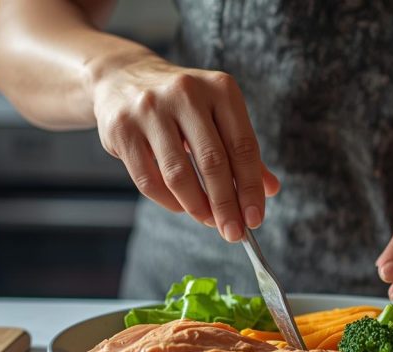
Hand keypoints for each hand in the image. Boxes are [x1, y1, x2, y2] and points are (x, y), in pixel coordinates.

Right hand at [90, 55, 279, 241]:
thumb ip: (243, 150)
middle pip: (213, 162)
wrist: (122, 77)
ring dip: (198, 207)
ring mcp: (150, 109)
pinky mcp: (121, 129)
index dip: (250, 188)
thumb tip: (270, 189)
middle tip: (234, 232)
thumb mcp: (218, 114)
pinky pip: (148, 179)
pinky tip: (182, 208)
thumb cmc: (182, 104)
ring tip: (209, 222)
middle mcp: (186, 93)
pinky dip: (169, 201)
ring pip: (178, 174)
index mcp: (220, 89)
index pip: (243, 146)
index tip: (255, 220)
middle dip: (226, 205)